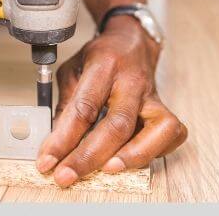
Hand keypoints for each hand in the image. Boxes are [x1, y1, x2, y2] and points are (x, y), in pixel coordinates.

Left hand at [36, 16, 186, 186]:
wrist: (131, 41)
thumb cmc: (100, 58)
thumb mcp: (72, 70)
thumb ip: (65, 105)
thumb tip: (54, 144)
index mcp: (104, 66)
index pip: (83, 108)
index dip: (63, 139)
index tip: (46, 161)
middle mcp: (132, 81)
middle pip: (117, 124)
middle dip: (89, 157)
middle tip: (66, 176)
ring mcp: (153, 96)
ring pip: (156, 130)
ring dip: (131, 157)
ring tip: (106, 171)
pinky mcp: (165, 108)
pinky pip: (171, 134)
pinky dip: (155, 151)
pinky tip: (132, 159)